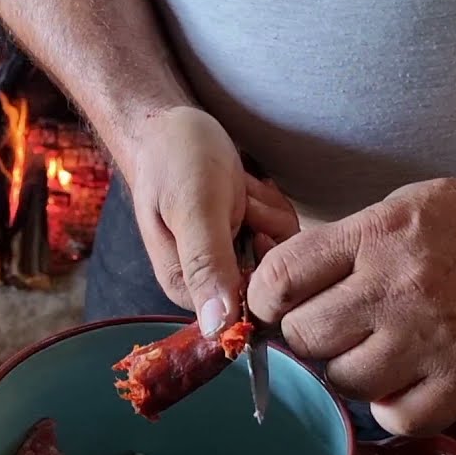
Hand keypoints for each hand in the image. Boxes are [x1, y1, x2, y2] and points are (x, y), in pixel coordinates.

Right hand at [123, 106, 297, 334]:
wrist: (172, 126)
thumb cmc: (174, 160)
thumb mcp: (192, 208)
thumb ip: (205, 264)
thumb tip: (217, 328)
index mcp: (187, 289)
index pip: (250, 303)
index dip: (260, 261)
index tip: (242, 223)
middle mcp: (211, 283)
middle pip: (273, 277)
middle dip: (265, 229)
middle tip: (236, 197)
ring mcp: (233, 260)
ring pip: (282, 250)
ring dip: (267, 210)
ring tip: (236, 188)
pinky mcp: (247, 240)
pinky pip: (283, 232)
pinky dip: (270, 202)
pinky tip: (245, 186)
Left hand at [247, 170, 455, 435]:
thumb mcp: (400, 209)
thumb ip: (343, 247)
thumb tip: (281, 290)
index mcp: (376, 235)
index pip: (281, 280)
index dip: (263, 301)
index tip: (273, 308)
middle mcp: (398, 286)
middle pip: (305, 338)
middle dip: (307, 338)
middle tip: (330, 332)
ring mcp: (432, 337)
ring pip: (345, 382)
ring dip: (347, 375)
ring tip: (371, 354)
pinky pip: (397, 416)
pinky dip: (390, 407)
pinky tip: (402, 384)